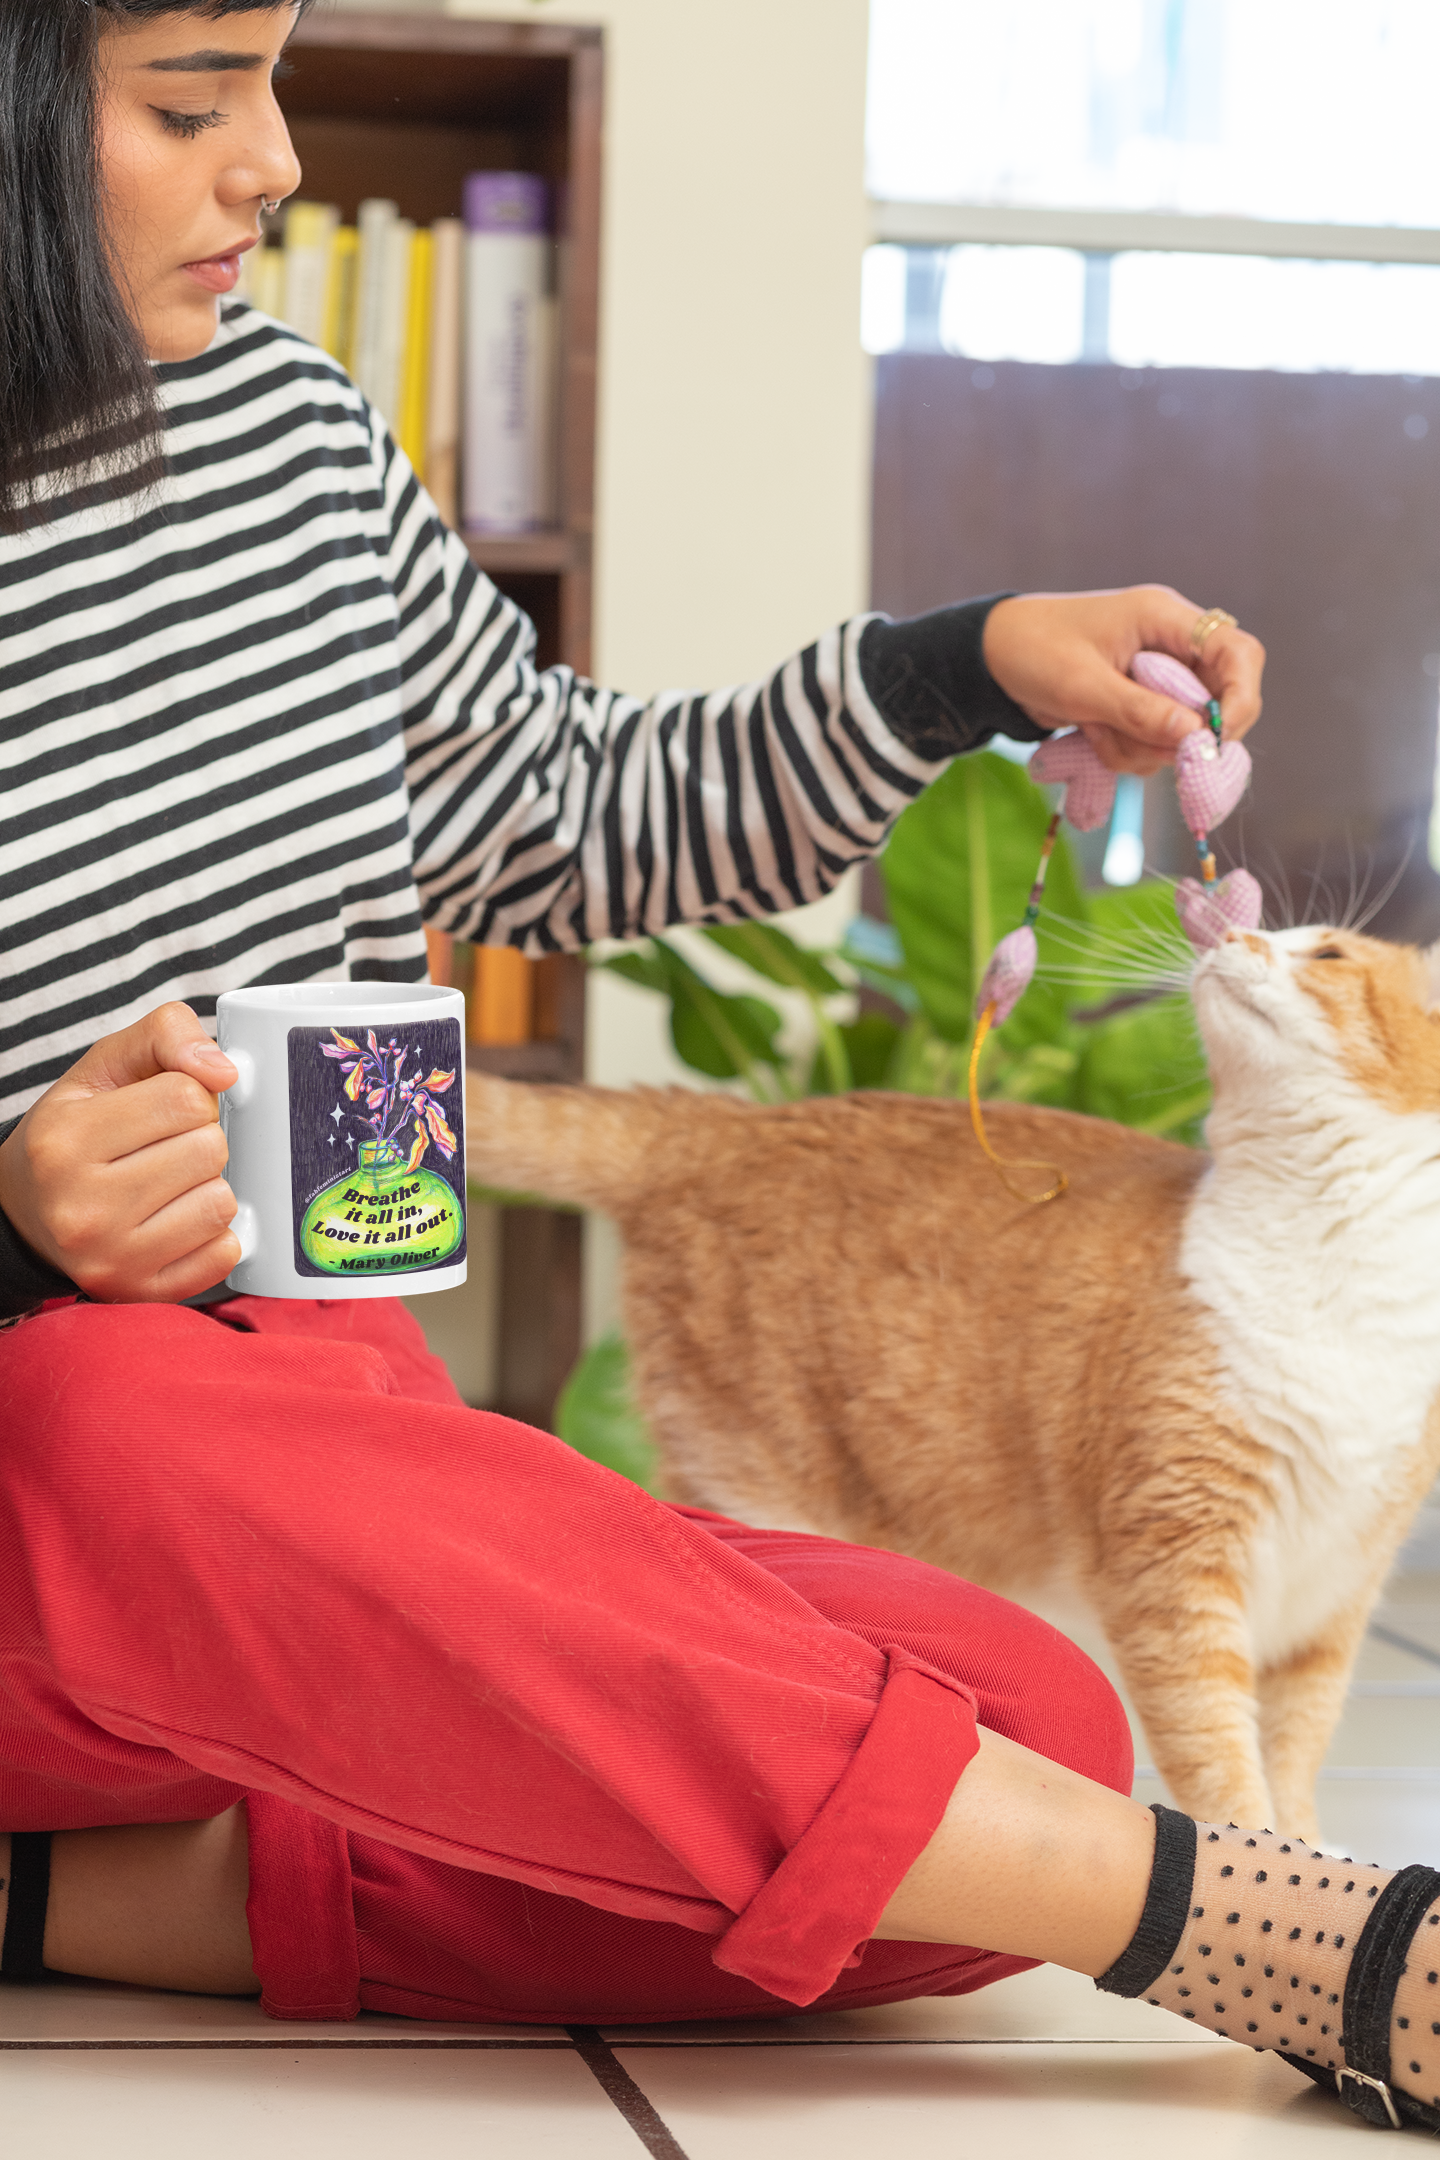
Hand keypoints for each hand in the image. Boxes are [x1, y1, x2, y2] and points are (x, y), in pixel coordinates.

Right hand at [0, 1004, 239, 1302]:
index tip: (164, 1108)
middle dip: (200, 1139)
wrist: (25, 1216)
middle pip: (209, 1150)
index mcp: (66, 1140)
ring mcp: (111, 1258)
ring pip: (221, 1203)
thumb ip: (166, 1036)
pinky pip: (223, 1255)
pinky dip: (213, 1234)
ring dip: (207, 1186)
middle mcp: (82, 1208)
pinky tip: (177, 1220)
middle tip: (165, 1148)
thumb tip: (224, 1071)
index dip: (189, 1096)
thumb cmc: (73, 1134)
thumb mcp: (103, 1067)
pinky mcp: (139, 1292)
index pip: (187, 1099)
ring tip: (169, 1184)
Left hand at [982, 586, 1265, 775]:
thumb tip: (1196, 735)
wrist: (990, 660)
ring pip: (1182, 733)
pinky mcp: (1138, 706)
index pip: (1237, 652)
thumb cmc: (1033, 652)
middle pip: (1217, 701)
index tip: (1217, 740)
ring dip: (1142, 747)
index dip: (1241, 698)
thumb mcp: (1083, 685)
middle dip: (1181, 735)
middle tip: (1142, 746)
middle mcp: (1170, 646)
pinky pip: (1153, 744)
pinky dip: (1125, 751)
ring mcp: (1156, 679)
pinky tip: (1090, 734)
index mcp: (1164, 618)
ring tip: (1095, 730)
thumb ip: (1140, 711)